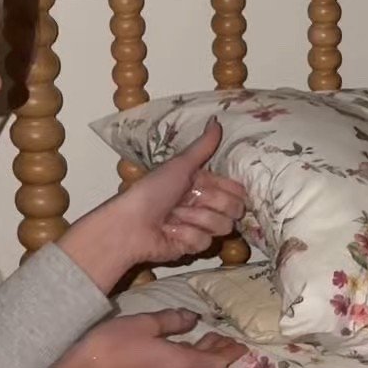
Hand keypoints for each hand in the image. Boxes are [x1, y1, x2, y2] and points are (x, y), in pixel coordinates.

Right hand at [51, 310, 246, 367]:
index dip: (230, 353)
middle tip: (227, 339)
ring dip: (203, 356)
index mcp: (182, 364)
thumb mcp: (145, 323)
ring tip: (209, 339)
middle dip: (219, 352)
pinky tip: (183, 349)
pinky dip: (188, 360)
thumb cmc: (115, 345)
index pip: (216, 360)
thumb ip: (172, 320)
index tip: (243, 346)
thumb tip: (192, 318)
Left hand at [59, 121, 246, 292]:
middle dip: (212, 204)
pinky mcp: (193, 247)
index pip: (237, 191)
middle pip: (234, 210)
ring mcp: (200, 227)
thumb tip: (216, 119)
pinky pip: (205, 243)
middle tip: (190, 200)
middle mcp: (204, 205)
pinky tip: (169, 231)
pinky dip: (186, 235)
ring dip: (196, 219)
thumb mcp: (179, 165)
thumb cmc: (152, 191)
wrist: (131, 224)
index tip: (208, 187)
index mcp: (204, 184)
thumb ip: (203, 147)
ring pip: (222, 227)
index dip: (229, 191)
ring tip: (173, 216)